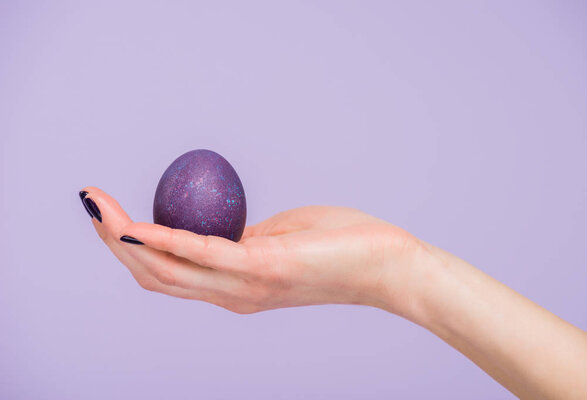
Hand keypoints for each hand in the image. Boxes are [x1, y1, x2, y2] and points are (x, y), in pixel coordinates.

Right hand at [80, 187, 430, 314]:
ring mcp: (244, 286)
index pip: (168, 273)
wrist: (387, 268)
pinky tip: (138, 223)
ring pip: (166, 269)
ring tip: (97, 206)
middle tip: (89, 203)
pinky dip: (165, 238)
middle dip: (114, 242)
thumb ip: (248, 239)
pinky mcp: (263, 269)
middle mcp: (231, 295)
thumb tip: (227, 228)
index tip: (109, 214)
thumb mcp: (282, 240)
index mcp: (234, 287)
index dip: (132, 248)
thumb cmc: (340, 248)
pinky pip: (202, 254)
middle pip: (155, 275)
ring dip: (125, 238)